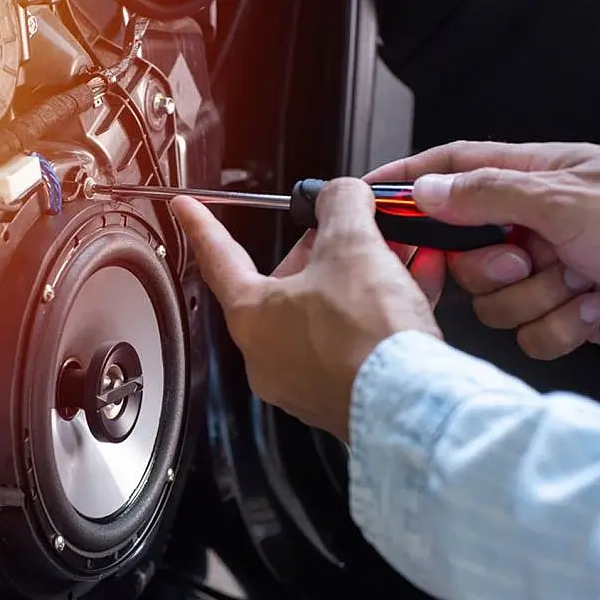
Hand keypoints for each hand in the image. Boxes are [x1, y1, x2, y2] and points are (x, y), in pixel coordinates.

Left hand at [172, 178, 442, 440]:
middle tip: (346, 227)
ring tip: (393, 255)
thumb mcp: (352, 245)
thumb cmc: (367, 339)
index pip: (219, 257)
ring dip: (359, 279)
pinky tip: (413, 288)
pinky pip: (354, 341)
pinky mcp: (339, 396)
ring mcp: (302, 381)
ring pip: (326, 313)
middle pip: (286, 283)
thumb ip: (340, 205)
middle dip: (321, 251)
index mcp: (252, 315)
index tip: (185, 209)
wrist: (410, 404)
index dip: (202, 225)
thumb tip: (340, 195)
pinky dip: (378, 313)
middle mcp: (267, 354)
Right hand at [367, 140, 599, 359]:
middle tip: (523, 259)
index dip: (409, 181)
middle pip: (464, 250)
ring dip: (534, 300)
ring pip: (494, 300)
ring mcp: (551, 271)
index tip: (367, 198)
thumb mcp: (567, 199)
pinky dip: (560, 327)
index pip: (455, 170)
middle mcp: (536, 225)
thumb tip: (426, 191)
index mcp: (536, 179)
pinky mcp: (567, 314)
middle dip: (489, 268)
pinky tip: (595, 308)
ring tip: (577, 284)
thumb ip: (488, 194)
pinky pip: (529, 332)